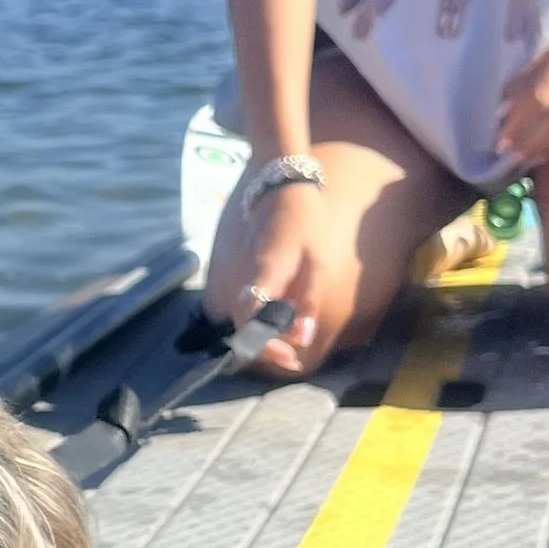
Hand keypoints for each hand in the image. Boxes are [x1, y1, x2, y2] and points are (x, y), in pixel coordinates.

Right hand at [226, 175, 332, 373]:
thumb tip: (302, 339)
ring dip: (260, 334)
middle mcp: (241, 276)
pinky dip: (256, 318)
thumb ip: (308, 302)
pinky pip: (240, 304)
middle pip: (241, 326)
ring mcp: (232, 273)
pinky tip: (278, 316)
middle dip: (266, 347)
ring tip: (287, 337)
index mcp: (264, 273)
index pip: (251, 319)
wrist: (276, 189)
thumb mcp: (316, 263)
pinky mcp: (232, 273)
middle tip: (292, 356)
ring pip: (239, 318)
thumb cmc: (302, 223)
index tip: (291, 358)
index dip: (266, 345)